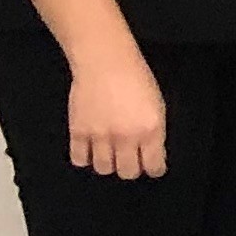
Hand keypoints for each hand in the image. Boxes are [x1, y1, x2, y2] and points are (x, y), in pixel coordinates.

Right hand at [69, 49, 168, 180]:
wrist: (105, 62)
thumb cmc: (135, 78)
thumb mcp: (157, 105)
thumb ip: (155, 133)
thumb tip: (152, 154)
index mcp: (150, 129)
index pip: (153, 165)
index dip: (154, 168)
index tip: (152, 167)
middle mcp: (126, 136)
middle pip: (127, 172)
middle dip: (131, 168)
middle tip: (130, 159)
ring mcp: (100, 136)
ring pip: (103, 169)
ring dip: (108, 163)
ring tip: (110, 152)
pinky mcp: (78, 132)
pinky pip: (79, 159)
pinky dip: (85, 157)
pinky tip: (91, 148)